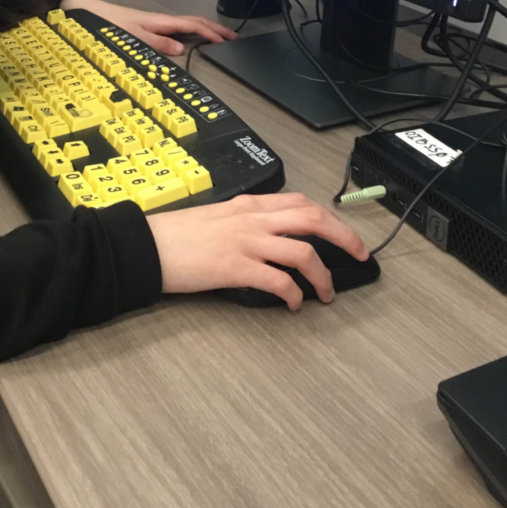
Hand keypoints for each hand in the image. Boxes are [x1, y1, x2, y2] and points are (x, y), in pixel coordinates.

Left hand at [59, 0, 235, 56]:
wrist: (87, 13)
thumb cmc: (108, 24)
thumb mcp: (133, 37)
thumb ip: (157, 44)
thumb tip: (180, 49)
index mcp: (159, 21)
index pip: (191, 25)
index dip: (210, 33)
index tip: (226, 41)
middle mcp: (159, 21)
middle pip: (192, 23)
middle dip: (213, 29)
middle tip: (231, 38)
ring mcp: (154, 24)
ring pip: (185, 26)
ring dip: (203, 31)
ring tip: (218, 38)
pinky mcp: (147, 28)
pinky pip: (175, 30)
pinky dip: (190, 33)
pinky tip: (191, 40)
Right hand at [145, 193, 371, 310]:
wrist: (146, 246)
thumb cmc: (175, 236)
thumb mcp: (216, 218)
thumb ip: (245, 223)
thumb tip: (269, 238)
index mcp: (248, 205)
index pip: (301, 202)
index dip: (331, 217)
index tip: (344, 233)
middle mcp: (252, 219)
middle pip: (314, 219)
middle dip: (345, 237)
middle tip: (360, 255)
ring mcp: (246, 242)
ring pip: (304, 252)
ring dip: (323, 275)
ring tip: (326, 293)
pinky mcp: (236, 267)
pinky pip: (279, 281)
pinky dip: (294, 294)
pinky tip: (294, 305)